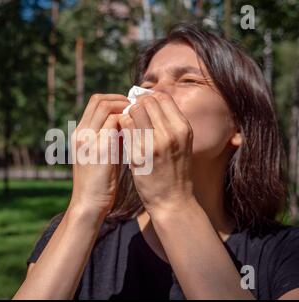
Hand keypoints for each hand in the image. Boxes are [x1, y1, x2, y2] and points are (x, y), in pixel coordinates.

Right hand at [69, 93, 128, 221]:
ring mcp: (88, 139)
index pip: (94, 102)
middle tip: (136, 108)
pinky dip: (127, 122)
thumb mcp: (101, 154)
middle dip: (120, 100)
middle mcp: (81, 133)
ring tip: (137, 117)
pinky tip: (136, 130)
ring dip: (125, 109)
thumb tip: (128, 123)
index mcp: (79, 133)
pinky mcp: (100, 148)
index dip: (113, 99)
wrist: (89, 203)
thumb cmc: (99, 182)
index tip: (128, 106)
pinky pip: (114, 123)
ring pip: (106, 108)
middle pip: (99, 100)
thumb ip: (111, 137)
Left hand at [118, 91, 194, 217]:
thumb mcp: (181, 144)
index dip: (149, 99)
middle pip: (147, 102)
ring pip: (134, 111)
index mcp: (183, 128)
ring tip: (127, 127)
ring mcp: (155, 143)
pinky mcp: (139, 154)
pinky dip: (121, 128)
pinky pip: (125, 127)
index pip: (163, 97)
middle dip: (136, 106)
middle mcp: (171, 132)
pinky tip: (122, 136)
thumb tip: (151, 102)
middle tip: (132, 117)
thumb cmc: (174, 172)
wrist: (172, 201)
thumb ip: (170, 124)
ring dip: (128, 116)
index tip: (141, 107)